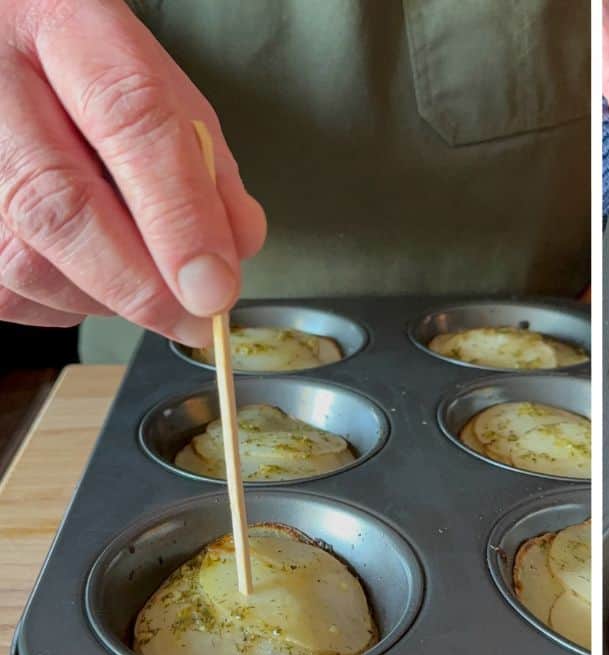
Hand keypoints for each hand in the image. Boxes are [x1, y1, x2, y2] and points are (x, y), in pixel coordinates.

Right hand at [0, 0, 265, 344]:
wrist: (5, 38)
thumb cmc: (88, 70)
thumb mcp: (165, 90)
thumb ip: (207, 167)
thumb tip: (236, 251)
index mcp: (67, 24)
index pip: (131, 120)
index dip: (178, 217)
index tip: (214, 287)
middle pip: (58, 204)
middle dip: (140, 285)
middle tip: (195, 320)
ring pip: (22, 258)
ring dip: (103, 297)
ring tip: (145, 285)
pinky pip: (0, 288)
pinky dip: (57, 302)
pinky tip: (87, 279)